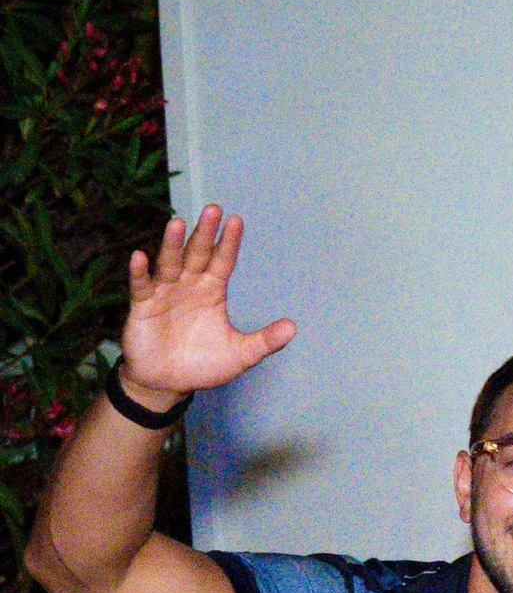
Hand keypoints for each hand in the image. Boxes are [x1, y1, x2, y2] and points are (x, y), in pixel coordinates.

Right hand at [116, 208, 296, 404]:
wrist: (168, 383)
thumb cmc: (203, 364)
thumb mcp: (240, 354)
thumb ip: (265, 340)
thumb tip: (293, 328)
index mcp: (212, 291)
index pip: (223, 261)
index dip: (229, 242)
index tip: (237, 220)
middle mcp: (188, 285)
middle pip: (197, 253)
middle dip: (205, 233)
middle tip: (213, 209)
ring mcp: (164, 293)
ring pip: (169, 263)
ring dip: (172, 244)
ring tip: (177, 223)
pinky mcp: (143, 306)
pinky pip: (141, 286)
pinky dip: (140, 272)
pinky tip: (140, 257)